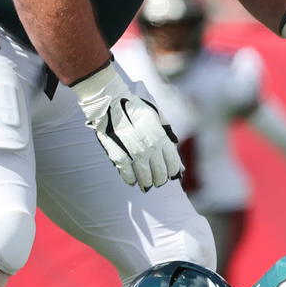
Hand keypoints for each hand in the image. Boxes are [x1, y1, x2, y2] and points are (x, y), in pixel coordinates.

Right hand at [70, 61, 182, 190]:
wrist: (110, 103)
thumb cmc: (135, 108)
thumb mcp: (157, 116)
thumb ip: (167, 133)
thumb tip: (174, 147)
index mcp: (160, 137)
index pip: (172, 163)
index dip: (173, 171)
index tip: (171, 174)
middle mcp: (150, 148)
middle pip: (160, 173)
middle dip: (160, 179)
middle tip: (158, 181)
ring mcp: (134, 154)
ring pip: (145, 177)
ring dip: (147, 182)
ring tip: (146, 183)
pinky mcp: (119, 157)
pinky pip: (127, 175)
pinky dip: (131, 180)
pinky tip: (132, 180)